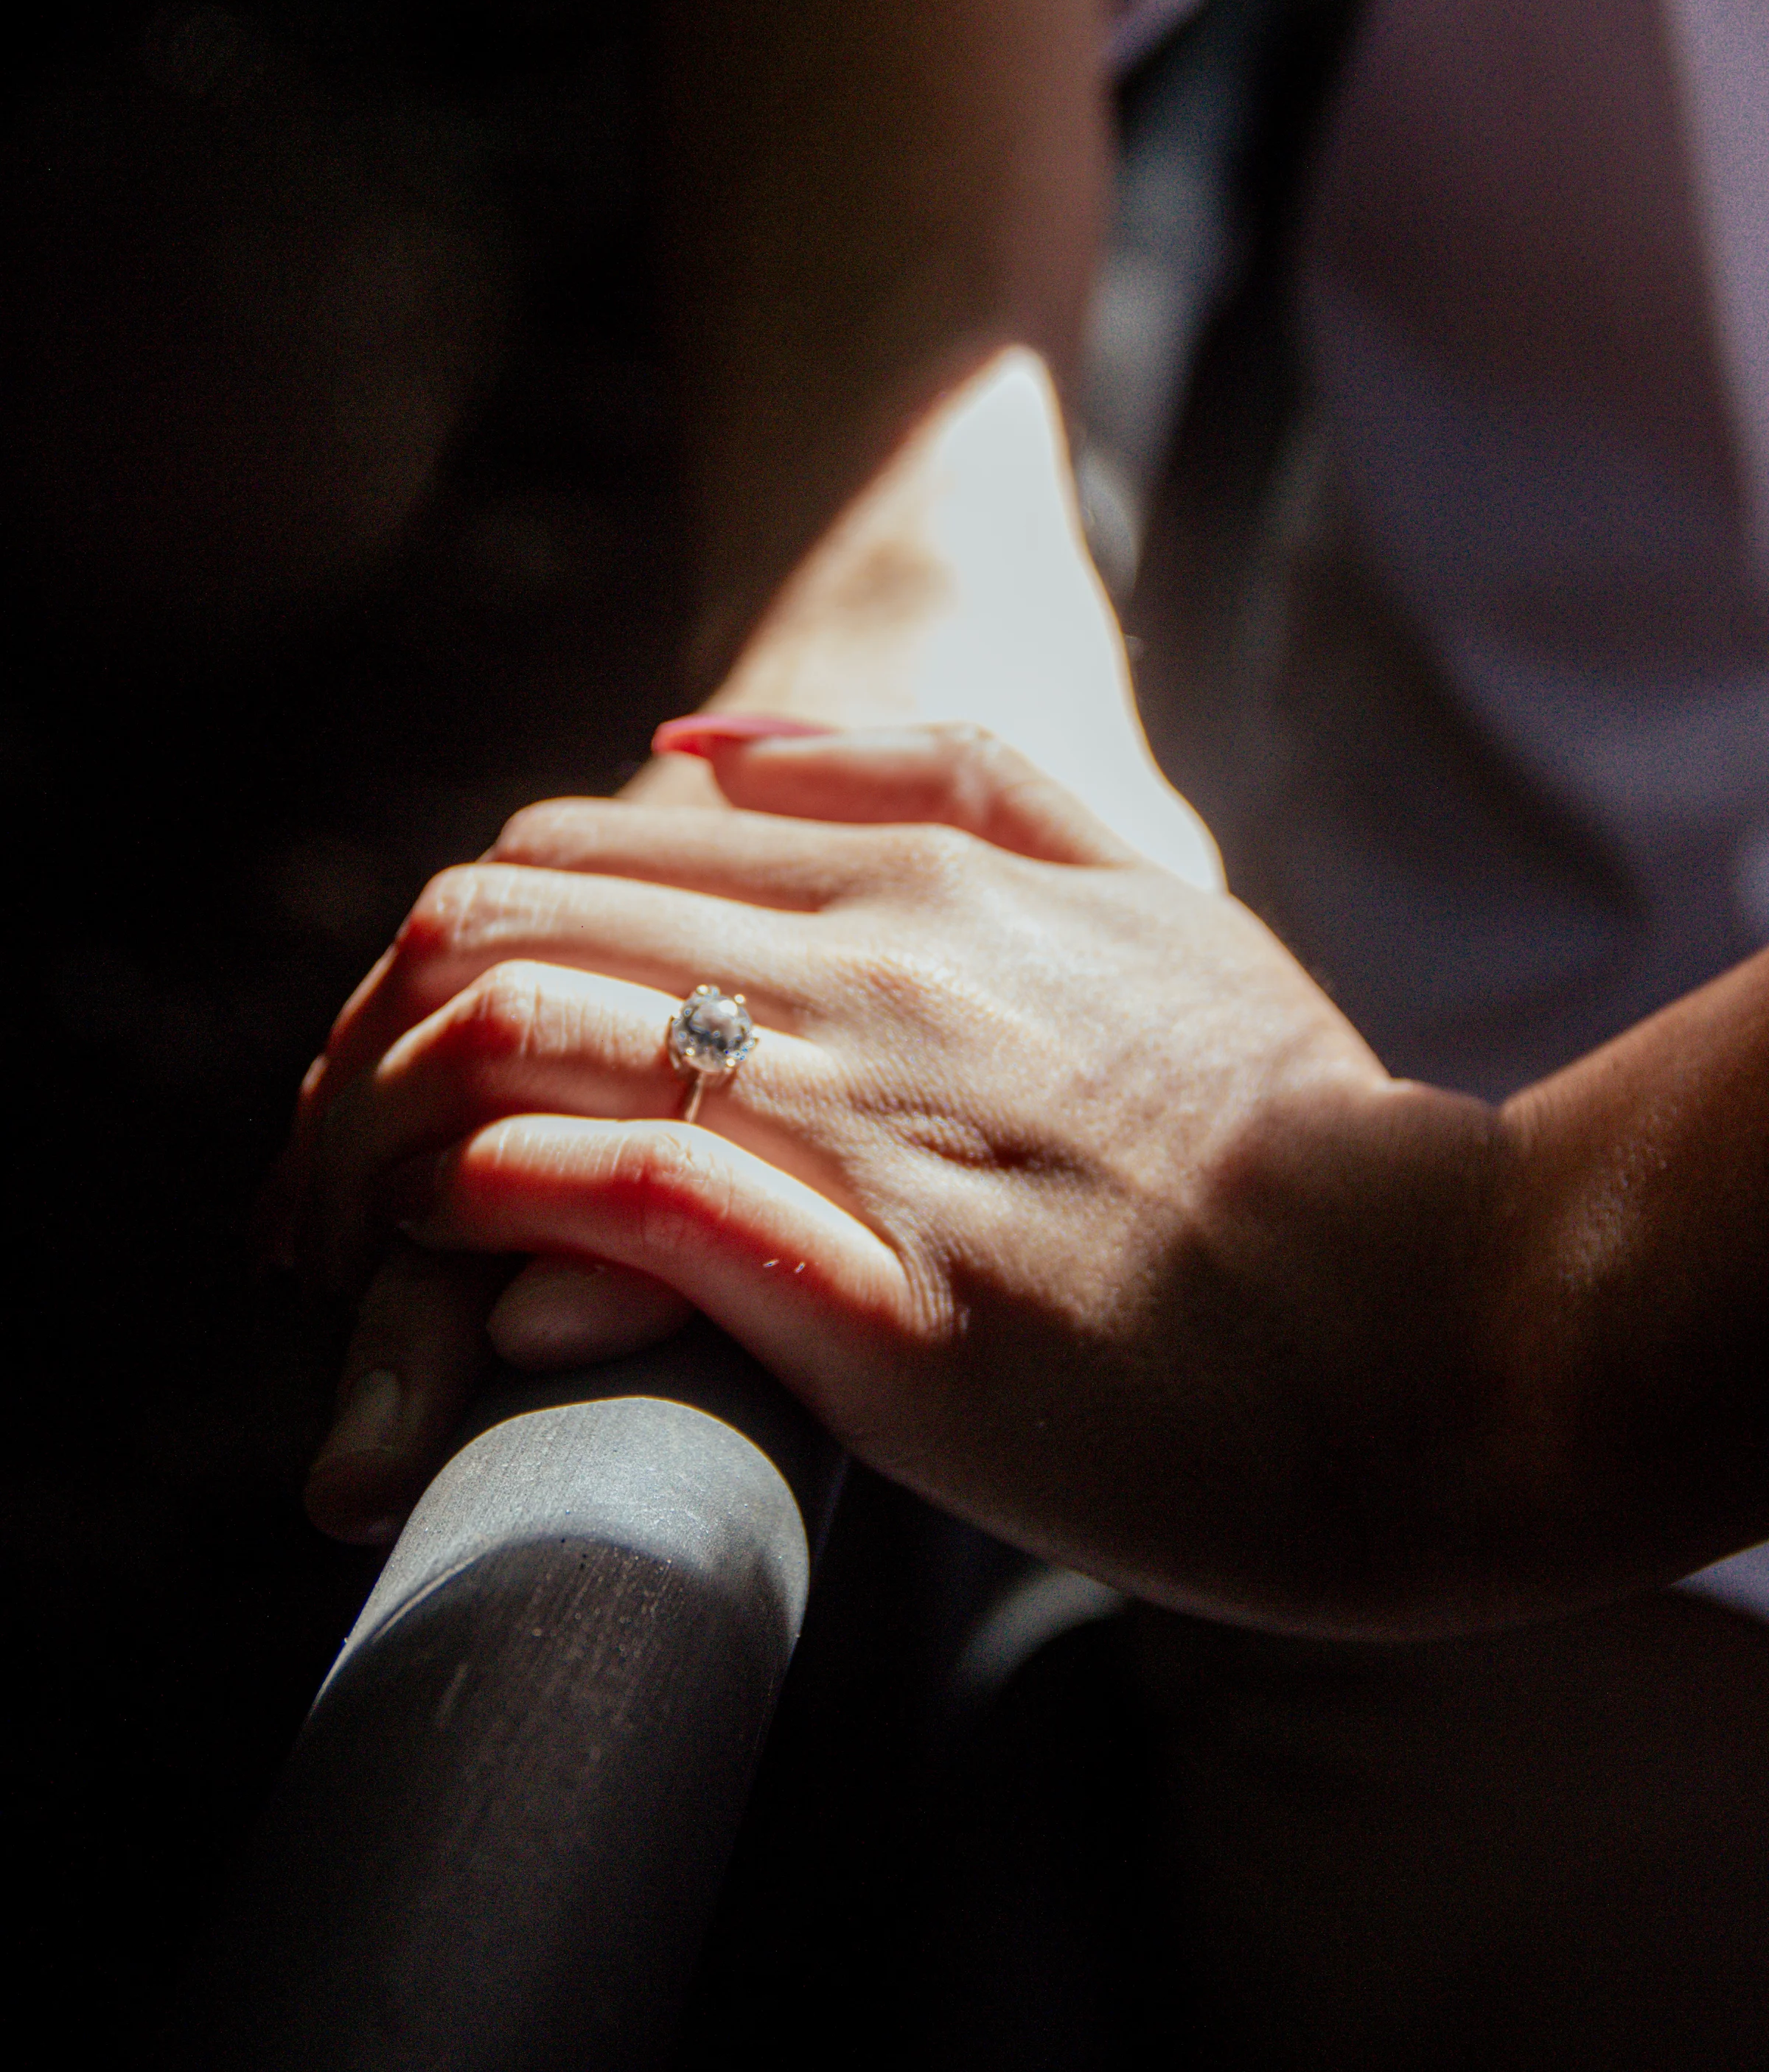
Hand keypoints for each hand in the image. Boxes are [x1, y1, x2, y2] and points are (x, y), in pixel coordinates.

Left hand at [290, 722, 1497, 1625]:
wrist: (1447, 1329)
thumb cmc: (1293, 1128)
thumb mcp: (1149, 890)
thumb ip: (944, 780)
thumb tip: (690, 742)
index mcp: (919, 882)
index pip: (573, 846)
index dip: (434, 938)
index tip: (386, 1051)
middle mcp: (871, 975)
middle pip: (503, 926)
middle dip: (353, 1036)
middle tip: (304, 1161)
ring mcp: (872, 1129)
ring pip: (522, 1044)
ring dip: (374, 1132)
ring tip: (327, 1229)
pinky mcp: (883, 1305)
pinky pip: (617, 1198)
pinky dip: (480, 1206)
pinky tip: (431, 1252)